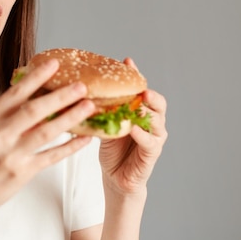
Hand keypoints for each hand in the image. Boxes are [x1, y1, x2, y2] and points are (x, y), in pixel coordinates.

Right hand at [0, 58, 95, 226]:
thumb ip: (4, 116)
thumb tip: (33, 95)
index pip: (14, 93)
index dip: (36, 77)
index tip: (54, 64)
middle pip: (34, 109)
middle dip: (60, 95)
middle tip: (81, 85)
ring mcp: (10, 154)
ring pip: (46, 131)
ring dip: (70, 117)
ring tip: (88, 106)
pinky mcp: (21, 173)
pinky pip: (51, 156)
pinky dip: (70, 147)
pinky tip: (85, 139)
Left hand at [98, 57, 167, 195]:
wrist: (115, 177)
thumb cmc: (111, 148)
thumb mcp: (106, 123)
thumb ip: (103, 107)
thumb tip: (83, 87)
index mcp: (141, 111)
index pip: (142, 89)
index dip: (137, 75)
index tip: (127, 62)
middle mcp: (152, 122)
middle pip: (157, 103)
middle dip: (150, 93)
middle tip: (141, 87)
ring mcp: (154, 138)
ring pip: (157, 121)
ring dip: (148, 111)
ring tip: (141, 103)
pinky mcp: (152, 154)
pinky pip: (150, 142)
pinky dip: (142, 135)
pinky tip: (133, 129)